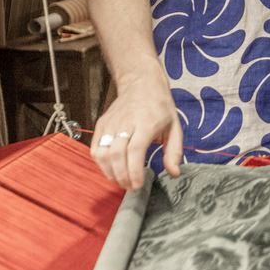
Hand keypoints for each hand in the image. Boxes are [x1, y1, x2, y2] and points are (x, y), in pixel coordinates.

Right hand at [92, 71, 181, 189]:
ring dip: (109, 172)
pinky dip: (100, 163)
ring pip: (102, 153)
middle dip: (121, 176)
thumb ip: (174, 151)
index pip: (134, 150)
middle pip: (116, 154)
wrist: (141, 83)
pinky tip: (111, 170)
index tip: (137, 185)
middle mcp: (125, 123)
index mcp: (146, 123)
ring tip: (121, 181)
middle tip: (130, 187)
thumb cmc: (160, 106)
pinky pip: (94, 148)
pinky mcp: (101, 124)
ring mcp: (110, 123)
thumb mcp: (174, 126)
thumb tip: (174, 173)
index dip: (133, 171)